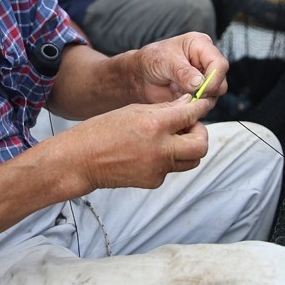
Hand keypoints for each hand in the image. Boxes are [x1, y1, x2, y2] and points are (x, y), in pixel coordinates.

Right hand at [60, 95, 211, 190]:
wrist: (81, 161)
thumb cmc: (102, 131)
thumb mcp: (133, 110)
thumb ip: (164, 109)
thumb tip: (188, 104)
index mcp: (154, 125)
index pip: (191, 115)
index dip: (200, 108)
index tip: (202, 104)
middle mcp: (160, 149)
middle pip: (201, 145)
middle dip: (200, 133)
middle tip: (189, 126)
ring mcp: (158, 168)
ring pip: (192, 161)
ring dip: (189, 148)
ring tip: (173, 139)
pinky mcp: (154, 181)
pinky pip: (172, 169)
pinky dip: (168, 159)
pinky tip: (151, 152)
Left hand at [133, 32, 228, 102]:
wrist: (140, 76)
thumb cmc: (151, 60)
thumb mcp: (165, 61)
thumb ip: (183, 72)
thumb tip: (199, 83)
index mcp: (201, 46)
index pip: (219, 63)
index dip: (214, 78)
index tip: (201, 89)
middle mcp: (206, 61)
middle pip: (221, 80)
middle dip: (208, 90)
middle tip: (190, 94)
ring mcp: (204, 78)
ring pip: (215, 94)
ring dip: (201, 99)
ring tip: (181, 95)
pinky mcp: (199, 93)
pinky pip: (205, 103)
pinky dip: (195, 105)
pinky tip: (180, 100)